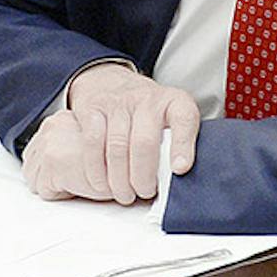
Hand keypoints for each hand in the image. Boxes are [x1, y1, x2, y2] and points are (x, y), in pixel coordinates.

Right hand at [24, 67, 200, 204]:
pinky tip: (101, 184)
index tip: (180, 169)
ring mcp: (118, 102)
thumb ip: (179, 141)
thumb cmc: (148, 111)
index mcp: (174, 101)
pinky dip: (96, 169)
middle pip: (144, 143)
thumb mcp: (171, 119)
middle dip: (143, 176)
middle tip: (144, 192)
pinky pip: (92, 143)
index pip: (184, 119)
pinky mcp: (92, 108)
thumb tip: (179, 176)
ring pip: (117, 147)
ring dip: (119, 179)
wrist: (112, 83)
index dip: (183, 146)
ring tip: (124, 194)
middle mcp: (147, 99)